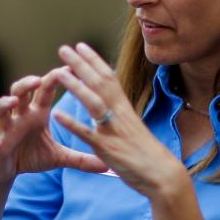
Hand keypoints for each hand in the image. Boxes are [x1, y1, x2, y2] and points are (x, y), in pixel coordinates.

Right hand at [0, 72, 108, 183]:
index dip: (54, 78)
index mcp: (36, 114)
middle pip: (19, 92)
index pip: (44, 90)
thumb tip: (107, 166)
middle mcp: (20, 116)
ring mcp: (5, 129)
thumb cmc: (32, 156)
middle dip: (26, 84)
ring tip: (12, 102)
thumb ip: (81, 158)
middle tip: (37, 80)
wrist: (8, 170)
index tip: (68, 68)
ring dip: (4, 104)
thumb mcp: (60, 157)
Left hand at [51, 43, 185, 196]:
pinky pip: (87, 133)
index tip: (81, 46)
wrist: (162, 174)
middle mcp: (120, 114)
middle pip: (100, 83)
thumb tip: (109, 106)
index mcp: (125, 108)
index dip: (94, 60)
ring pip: (94, 102)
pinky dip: (72, 123)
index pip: (109, 77)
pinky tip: (57, 114)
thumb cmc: (147, 153)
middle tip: (64, 48)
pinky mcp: (107, 148)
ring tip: (58, 73)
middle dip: (81, 64)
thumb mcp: (132, 127)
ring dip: (76, 86)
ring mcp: (113, 130)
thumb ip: (119, 115)